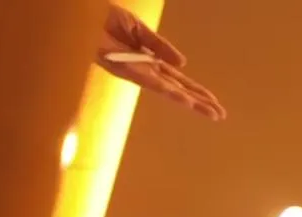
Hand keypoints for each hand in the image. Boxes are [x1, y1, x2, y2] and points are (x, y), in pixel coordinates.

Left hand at [95, 3, 225, 119]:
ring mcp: (136, 72)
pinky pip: (152, 83)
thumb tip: (183, 64)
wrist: (81, 17)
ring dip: (191, 103)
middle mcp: (144, 71)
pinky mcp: (126, 70)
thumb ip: (159, 46)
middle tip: (220, 115)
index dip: (196, 90)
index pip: (178, 80)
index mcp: (148, 61)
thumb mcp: (137, 29)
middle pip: (178, 90)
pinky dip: (171, 92)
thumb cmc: (103, 19)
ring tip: (210, 112)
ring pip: (170, 91)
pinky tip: (186, 100)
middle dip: (199, 102)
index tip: (214, 101)